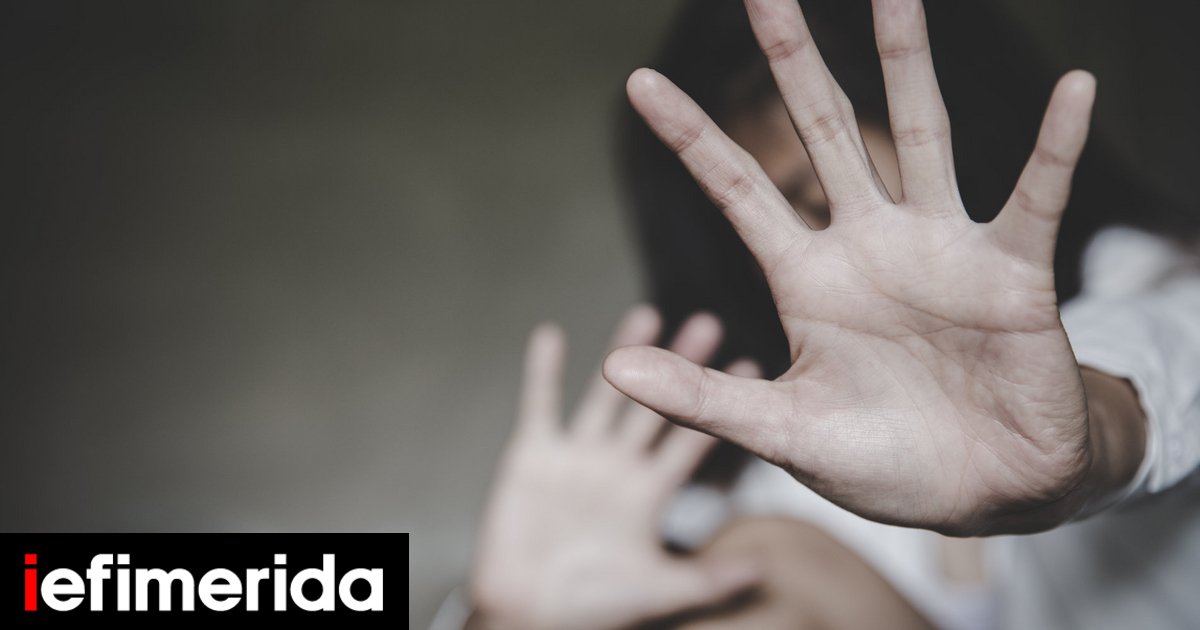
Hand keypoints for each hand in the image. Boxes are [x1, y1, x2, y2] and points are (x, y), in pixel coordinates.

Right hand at [470, 307, 759, 629]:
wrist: (528, 612)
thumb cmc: (593, 605)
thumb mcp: (659, 589)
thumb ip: (708, 579)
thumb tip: (763, 569)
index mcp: (649, 493)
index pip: (692, 441)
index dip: (720, 407)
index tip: (751, 364)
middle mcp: (617, 466)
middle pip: (656, 404)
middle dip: (681, 365)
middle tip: (708, 322)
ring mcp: (577, 457)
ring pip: (606, 395)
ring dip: (623, 355)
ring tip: (646, 316)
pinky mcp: (534, 456)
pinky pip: (540, 406)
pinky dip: (543, 372)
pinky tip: (551, 335)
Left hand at [605, 0, 1098, 534]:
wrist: (983, 494)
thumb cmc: (884, 461)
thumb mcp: (784, 432)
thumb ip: (704, 400)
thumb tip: (615, 370)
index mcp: (807, 280)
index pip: (738, 190)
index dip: (692, 138)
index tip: (639, 83)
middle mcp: (868, 245)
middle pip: (823, 133)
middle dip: (793, 63)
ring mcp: (940, 250)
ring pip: (920, 136)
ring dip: (907, 65)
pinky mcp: (1012, 273)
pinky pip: (1036, 197)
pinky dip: (1055, 148)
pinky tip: (1073, 93)